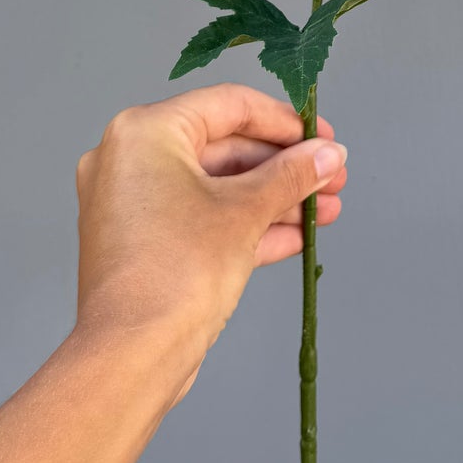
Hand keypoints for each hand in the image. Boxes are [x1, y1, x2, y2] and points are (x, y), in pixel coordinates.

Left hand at [74, 84, 346, 395]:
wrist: (133, 356)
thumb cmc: (178, 271)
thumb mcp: (246, 212)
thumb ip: (292, 175)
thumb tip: (328, 155)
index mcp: (145, 132)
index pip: (228, 106)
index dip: (284, 121)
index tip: (324, 137)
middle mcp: (130, 159)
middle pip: (225, 148)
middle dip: (285, 168)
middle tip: (332, 178)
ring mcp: (134, 204)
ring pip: (217, 188)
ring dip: (274, 199)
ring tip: (325, 212)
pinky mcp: (143, 244)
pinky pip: (201, 219)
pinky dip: (245, 225)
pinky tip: (295, 237)